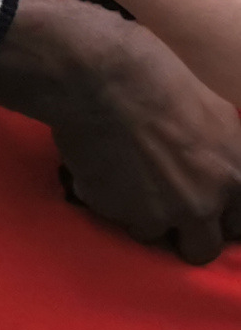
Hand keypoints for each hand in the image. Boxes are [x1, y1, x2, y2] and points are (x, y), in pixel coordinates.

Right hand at [0, 0, 240, 263]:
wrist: (101, 79)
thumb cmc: (160, 79)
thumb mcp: (217, 115)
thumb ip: (223, 157)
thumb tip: (217, 173)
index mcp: (235, 178)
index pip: (237, 227)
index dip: (216, 216)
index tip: (198, 205)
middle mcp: (201, 204)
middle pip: (198, 250)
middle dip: (183, 233)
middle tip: (162, 207)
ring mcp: (155, 213)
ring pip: (150, 233)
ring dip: (138, 213)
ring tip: (123, 178)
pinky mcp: (112, 210)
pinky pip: (111, 214)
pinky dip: (106, 197)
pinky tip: (101, 165)